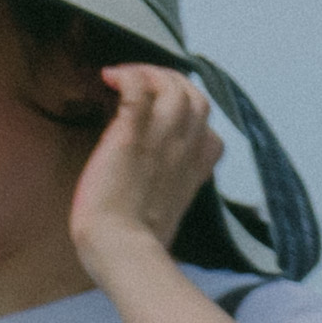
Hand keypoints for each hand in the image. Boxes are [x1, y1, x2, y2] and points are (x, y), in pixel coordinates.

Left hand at [70, 64, 223, 276]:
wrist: (120, 249)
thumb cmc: (132, 243)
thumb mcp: (163, 217)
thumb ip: (164, 196)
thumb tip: (148, 194)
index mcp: (194, 172)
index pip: (211, 134)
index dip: (188, 117)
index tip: (159, 119)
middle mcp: (184, 152)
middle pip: (196, 98)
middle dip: (169, 81)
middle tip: (137, 86)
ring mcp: (161, 142)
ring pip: (175, 86)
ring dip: (148, 73)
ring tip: (121, 78)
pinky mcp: (131, 136)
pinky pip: (139, 89)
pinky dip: (128, 75)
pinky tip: (110, 78)